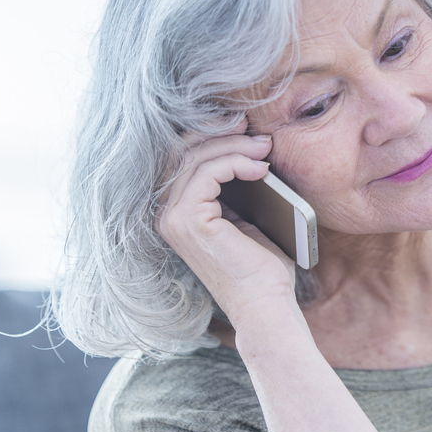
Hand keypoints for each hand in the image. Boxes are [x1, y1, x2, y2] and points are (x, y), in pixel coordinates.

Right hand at [155, 125, 296, 318]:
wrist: (265, 303)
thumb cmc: (262, 266)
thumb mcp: (247, 215)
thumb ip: (237, 186)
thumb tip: (250, 146)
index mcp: (176, 212)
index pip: (181, 157)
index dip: (210, 135)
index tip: (245, 128)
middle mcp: (166, 214)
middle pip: (183, 151)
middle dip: (220, 132)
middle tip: (254, 129)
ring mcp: (172, 218)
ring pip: (196, 158)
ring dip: (234, 145)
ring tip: (265, 148)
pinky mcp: (188, 221)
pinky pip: (208, 172)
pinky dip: (235, 162)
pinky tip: (260, 168)